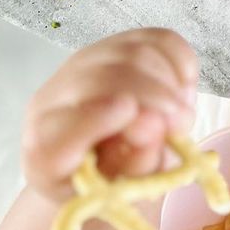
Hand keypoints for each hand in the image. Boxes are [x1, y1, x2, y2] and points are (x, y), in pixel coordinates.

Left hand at [22, 28, 197, 201]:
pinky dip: (180, 58)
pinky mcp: (115, 44)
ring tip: (183, 115)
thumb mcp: (118, 191)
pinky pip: (156, 38)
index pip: (62, 129)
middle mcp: (56, 96)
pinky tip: (184, 86)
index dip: (96, 119)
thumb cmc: (105, 179)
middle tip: (183, 123)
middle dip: (154, 96)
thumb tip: (152, 127)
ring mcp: (85, 63)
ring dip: (171, 82)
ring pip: (134, 52)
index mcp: (45, 145)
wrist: (97, 154)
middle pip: (105, 78)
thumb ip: (133, 166)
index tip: (135, 116)